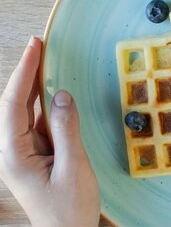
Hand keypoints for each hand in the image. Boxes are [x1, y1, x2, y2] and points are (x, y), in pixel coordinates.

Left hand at [0, 36, 99, 226]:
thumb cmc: (69, 210)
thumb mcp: (73, 168)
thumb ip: (67, 130)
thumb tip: (62, 96)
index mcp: (14, 154)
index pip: (14, 104)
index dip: (24, 72)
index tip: (35, 47)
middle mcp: (13, 151)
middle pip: (15, 103)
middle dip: (26, 72)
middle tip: (40, 45)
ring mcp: (23, 153)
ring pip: (25, 111)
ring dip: (35, 86)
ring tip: (46, 60)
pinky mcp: (35, 155)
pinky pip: (37, 122)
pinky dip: (44, 103)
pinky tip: (52, 91)